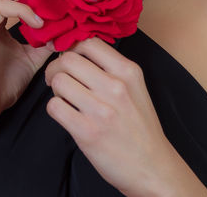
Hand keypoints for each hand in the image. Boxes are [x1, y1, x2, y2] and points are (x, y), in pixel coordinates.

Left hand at [45, 38, 201, 196]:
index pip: (89, 41)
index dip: (71, 47)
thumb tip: (79, 53)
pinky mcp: (87, 132)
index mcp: (128, 71)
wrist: (152, 166)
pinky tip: (66, 114)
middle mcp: (115, 86)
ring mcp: (101, 109)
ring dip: (55, 89)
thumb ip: (112, 69)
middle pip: (68, 59)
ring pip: (58, 81)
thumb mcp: (135, 88)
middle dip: (56, 68)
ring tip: (64, 98)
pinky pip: (54, 107)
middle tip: (57, 79)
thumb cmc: (140, 128)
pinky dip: (55, 109)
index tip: (67, 57)